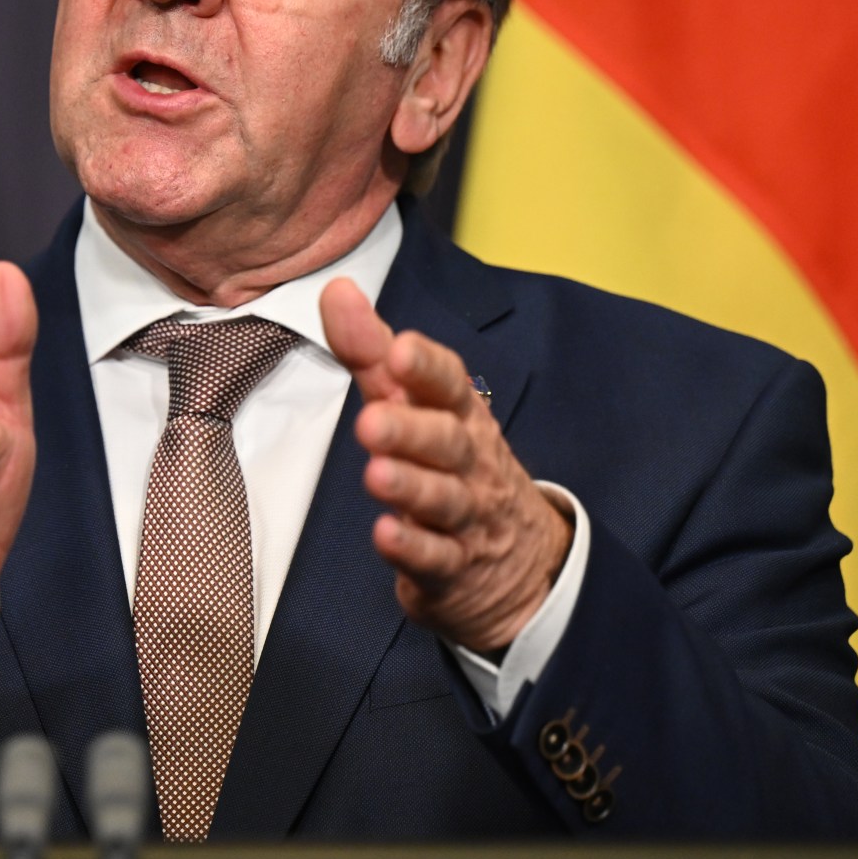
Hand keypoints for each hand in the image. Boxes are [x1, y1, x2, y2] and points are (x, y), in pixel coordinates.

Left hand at [319, 277, 571, 654]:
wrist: (521, 561)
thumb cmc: (454, 464)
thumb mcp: (417, 405)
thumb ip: (372, 352)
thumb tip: (336, 290)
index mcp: (459, 415)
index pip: (450, 385)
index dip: (427, 368)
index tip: (399, 350)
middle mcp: (468, 462)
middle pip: (446, 442)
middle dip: (411, 429)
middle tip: (371, 421)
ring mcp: (464, 516)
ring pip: (442, 500)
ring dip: (410, 486)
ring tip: (376, 474)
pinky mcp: (451, 568)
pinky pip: (435, 559)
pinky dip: (411, 549)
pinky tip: (386, 536)